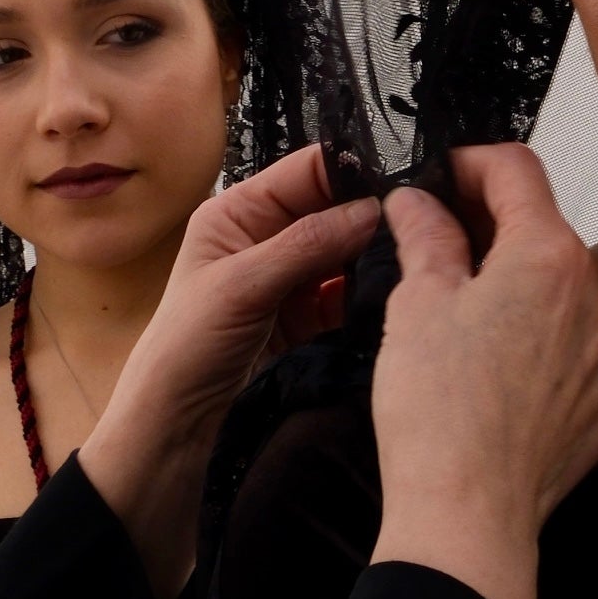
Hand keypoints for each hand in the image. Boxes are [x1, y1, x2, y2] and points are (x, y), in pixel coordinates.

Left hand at [80, 146, 381, 594]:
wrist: (173, 428)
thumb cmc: (188, 347)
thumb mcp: (243, 285)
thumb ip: (309, 243)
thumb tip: (376, 207)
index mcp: (237, 211)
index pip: (307, 170)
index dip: (354, 171)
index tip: (408, 183)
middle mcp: (262, 236)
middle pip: (332, 209)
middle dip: (372, 216)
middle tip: (424, 226)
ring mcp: (284, 279)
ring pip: (343, 252)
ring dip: (373, 257)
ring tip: (417, 260)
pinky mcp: (300, 319)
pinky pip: (343, 294)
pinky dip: (365, 295)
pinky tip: (396, 298)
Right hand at [367, 143, 597, 598]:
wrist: (471, 513)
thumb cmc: (440, 412)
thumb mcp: (417, 304)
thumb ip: (426, 236)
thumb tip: (418, 202)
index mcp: (549, 255)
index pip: (517, 170)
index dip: (471, 163)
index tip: (441, 179)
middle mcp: (596, 294)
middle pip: (544, 233)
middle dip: (493, 231)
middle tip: (438, 248)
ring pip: (564, 293)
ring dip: (520, 289)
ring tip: (466, 321)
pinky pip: (578, 350)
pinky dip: (542, 345)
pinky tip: (498, 372)